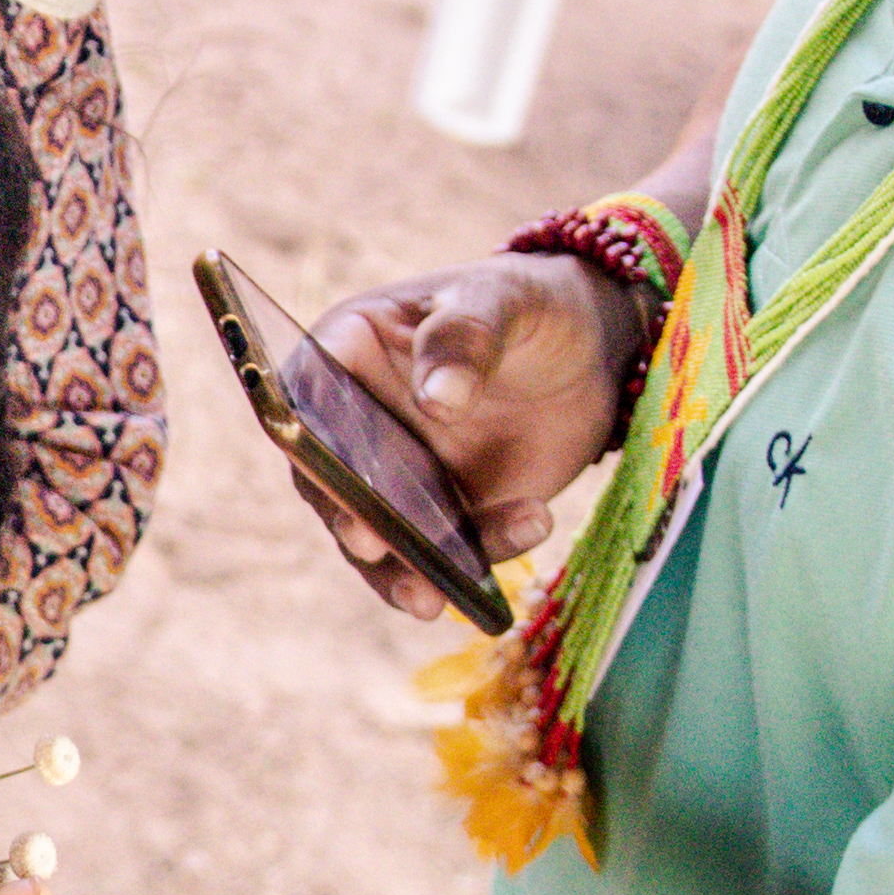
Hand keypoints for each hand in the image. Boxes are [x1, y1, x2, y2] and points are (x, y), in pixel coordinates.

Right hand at [308, 252, 646, 613]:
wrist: (591, 353)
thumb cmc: (527, 304)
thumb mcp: (501, 300)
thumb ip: (465, 336)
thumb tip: (437, 398)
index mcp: (346, 352)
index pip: (302, 394)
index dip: (302, 433)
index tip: (323, 464)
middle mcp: (356, 425)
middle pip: (328, 480)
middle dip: (347, 516)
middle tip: (370, 540)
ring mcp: (397, 479)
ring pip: (378, 537)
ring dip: (400, 571)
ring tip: (433, 594)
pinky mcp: (444, 518)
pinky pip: (444, 555)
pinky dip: (476, 560)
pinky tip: (532, 522)